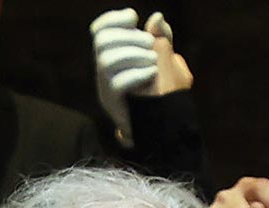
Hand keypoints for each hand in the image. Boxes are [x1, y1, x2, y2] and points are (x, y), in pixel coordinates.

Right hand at [90, 10, 191, 145]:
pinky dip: (138, 74)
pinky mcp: (113, 103)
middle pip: (102, 41)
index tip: (133, 18)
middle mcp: (105, 72)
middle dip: (129, 36)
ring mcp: (106, 88)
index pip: (99, 30)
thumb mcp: (168, 60)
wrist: (165, 128)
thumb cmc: (167, 95)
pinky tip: (151, 74)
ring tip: (153, 62)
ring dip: (135, 54)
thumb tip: (156, 18)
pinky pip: (117, 83)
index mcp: (116, 57)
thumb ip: (162, 38)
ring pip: (106, 60)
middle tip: (150, 44)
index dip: (112, 19)